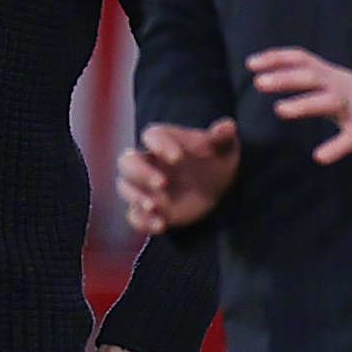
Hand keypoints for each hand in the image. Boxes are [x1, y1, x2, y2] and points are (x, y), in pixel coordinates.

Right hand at [117, 119, 239, 234]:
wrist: (216, 191)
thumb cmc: (215, 162)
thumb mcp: (224, 148)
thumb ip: (224, 136)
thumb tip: (227, 126)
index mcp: (164, 141)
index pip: (152, 135)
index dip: (160, 144)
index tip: (178, 157)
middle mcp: (148, 162)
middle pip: (127, 162)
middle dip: (140, 173)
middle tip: (162, 183)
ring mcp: (144, 187)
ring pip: (125, 188)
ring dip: (136, 197)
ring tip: (154, 206)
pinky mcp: (146, 209)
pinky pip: (134, 215)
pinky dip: (143, 221)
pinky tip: (161, 225)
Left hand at [248, 47, 351, 164]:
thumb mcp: (343, 86)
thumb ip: (317, 84)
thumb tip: (283, 81)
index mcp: (334, 76)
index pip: (303, 59)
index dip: (277, 59)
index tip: (252, 63)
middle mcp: (342, 87)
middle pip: (312, 76)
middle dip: (285, 78)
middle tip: (258, 83)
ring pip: (328, 102)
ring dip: (304, 105)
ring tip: (280, 110)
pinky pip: (350, 139)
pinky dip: (335, 147)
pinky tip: (320, 156)